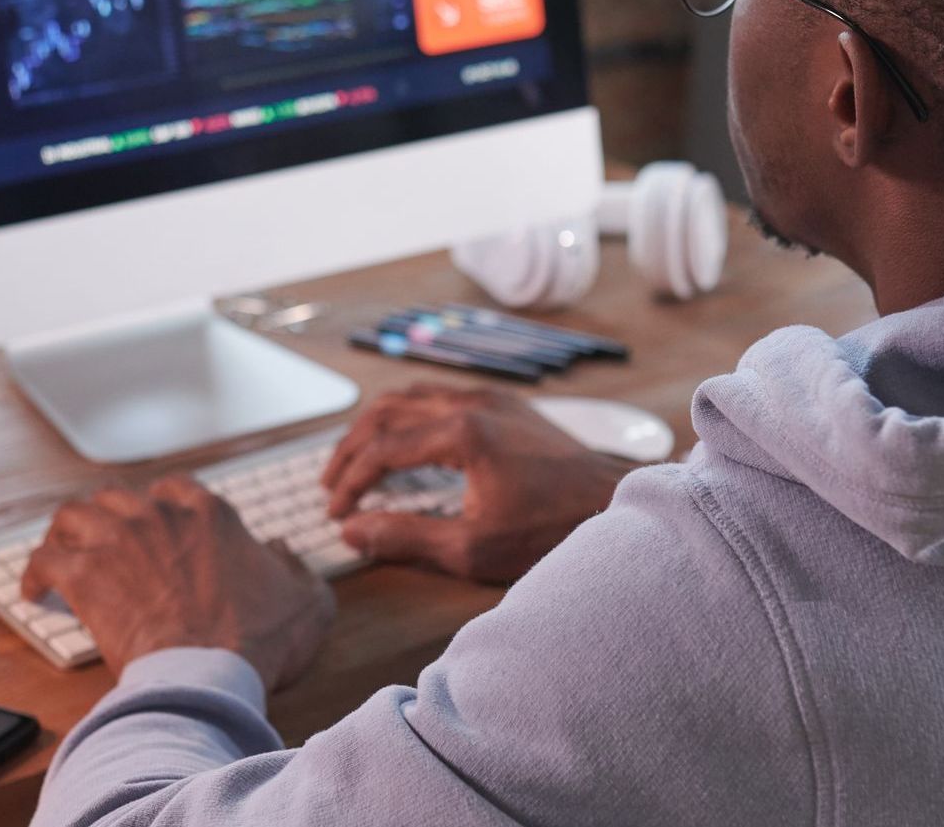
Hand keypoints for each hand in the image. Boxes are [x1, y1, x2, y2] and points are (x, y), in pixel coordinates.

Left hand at [22, 474, 333, 687]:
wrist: (208, 672)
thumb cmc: (256, 641)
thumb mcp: (307, 601)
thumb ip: (296, 571)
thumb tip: (281, 555)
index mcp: (210, 514)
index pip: (176, 489)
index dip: (163, 505)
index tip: (159, 523)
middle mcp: (159, 515)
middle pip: (118, 495)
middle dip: (109, 515)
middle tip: (105, 540)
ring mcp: (117, 540)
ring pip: (73, 514)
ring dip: (65, 532)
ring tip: (62, 553)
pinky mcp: (85, 576)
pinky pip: (43, 559)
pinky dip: (36, 573)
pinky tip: (37, 591)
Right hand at [323, 383, 636, 583]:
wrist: (612, 502)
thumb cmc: (551, 529)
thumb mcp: (472, 547)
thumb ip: (406, 536)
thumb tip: (353, 531)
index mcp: (463, 433)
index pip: (382, 448)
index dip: (350, 481)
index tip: (335, 512)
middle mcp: (473, 403)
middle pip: (387, 410)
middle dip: (352, 447)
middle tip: (331, 484)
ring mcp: (491, 397)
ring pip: (411, 395)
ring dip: (376, 426)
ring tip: (356, 462)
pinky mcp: (505, 403)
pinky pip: (439, 395)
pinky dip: (407, 416)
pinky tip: (403, 443)